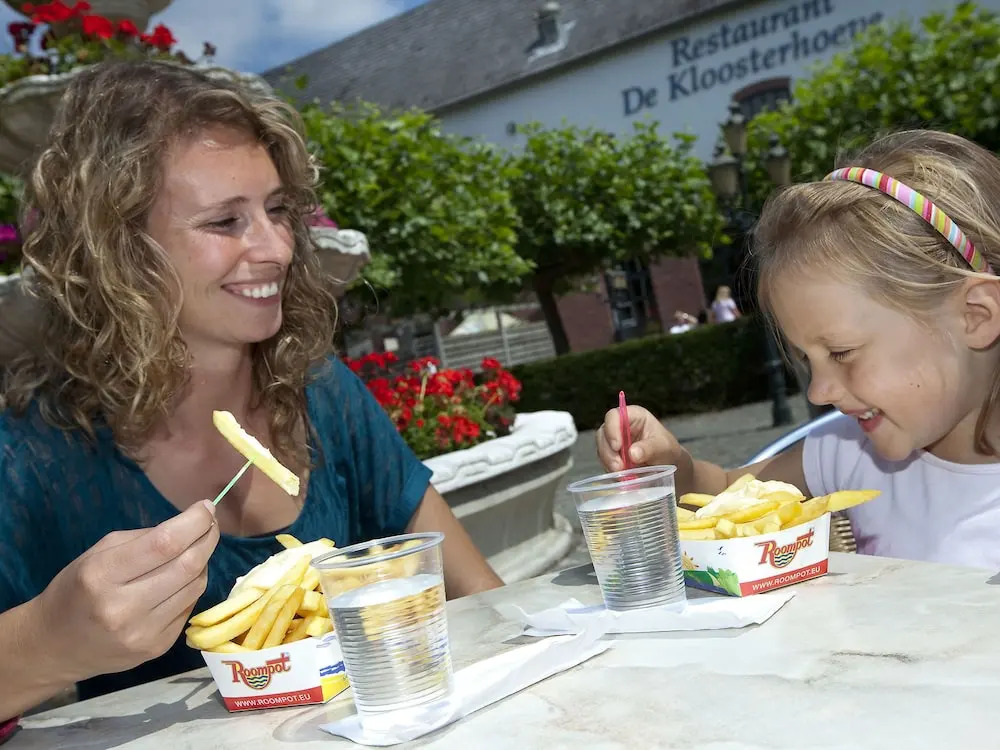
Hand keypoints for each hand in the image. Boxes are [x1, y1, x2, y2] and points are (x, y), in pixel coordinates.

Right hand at [34, 500, 219, 682]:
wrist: (55, 647)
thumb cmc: (76, 590)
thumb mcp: (98, 553)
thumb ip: (145, 538)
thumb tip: (192, 524)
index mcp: (102, 575)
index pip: (164, 543)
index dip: (194, 522)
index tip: (206, 507)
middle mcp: (123, 608)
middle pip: (188, 565)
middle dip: (207, 538)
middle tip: (209, 525)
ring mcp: (143, 632)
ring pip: (196, 585)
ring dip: (202, 562)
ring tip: (194, 551)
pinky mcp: (158, 647)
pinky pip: (190, 606)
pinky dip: (192, 587)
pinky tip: (180, 581)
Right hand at [596, 405, 690, 474]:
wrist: (666, 464)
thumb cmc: (667, 449)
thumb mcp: (664, 447)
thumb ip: (650, 448)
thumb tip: (632, 454)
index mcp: (633, 416)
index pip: (614, 416)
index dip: (612, 429)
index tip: (617, 446)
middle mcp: (619, 426)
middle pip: (603, 433)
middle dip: (608, 451)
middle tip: (619, 467)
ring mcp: (613, 440)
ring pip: (602, 448)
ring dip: (609, 462)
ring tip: (622, 473)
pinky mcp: (611, 455)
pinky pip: (604, 461)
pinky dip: (611, 469)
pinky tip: (622, 476)